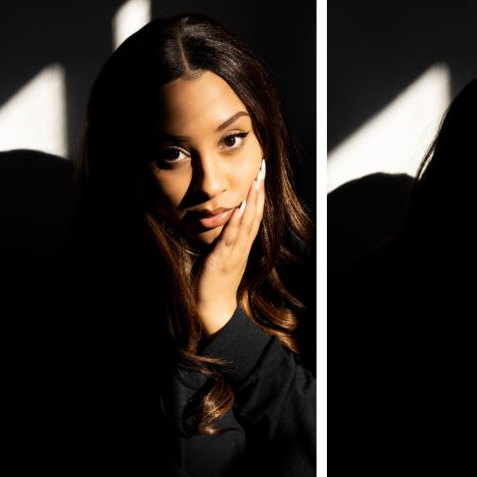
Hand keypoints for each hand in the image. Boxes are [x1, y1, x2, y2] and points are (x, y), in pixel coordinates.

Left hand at [196, 158, 265, 335]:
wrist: (214, 308)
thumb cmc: (213, 284)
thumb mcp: (219, 257)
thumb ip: (221, 241)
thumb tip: (216, 223)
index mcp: (242, 245)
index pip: (254, 216)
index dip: (258, 196)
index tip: (260, 177)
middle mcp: (243, 246)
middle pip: (255, 214)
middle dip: (259, 191)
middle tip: (263, 169)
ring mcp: (236, 251)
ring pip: (248, 221)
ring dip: (253, 200)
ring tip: (256, 180)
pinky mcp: (224, 257)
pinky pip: (233, 236)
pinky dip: (239, 220)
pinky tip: (242, 206)